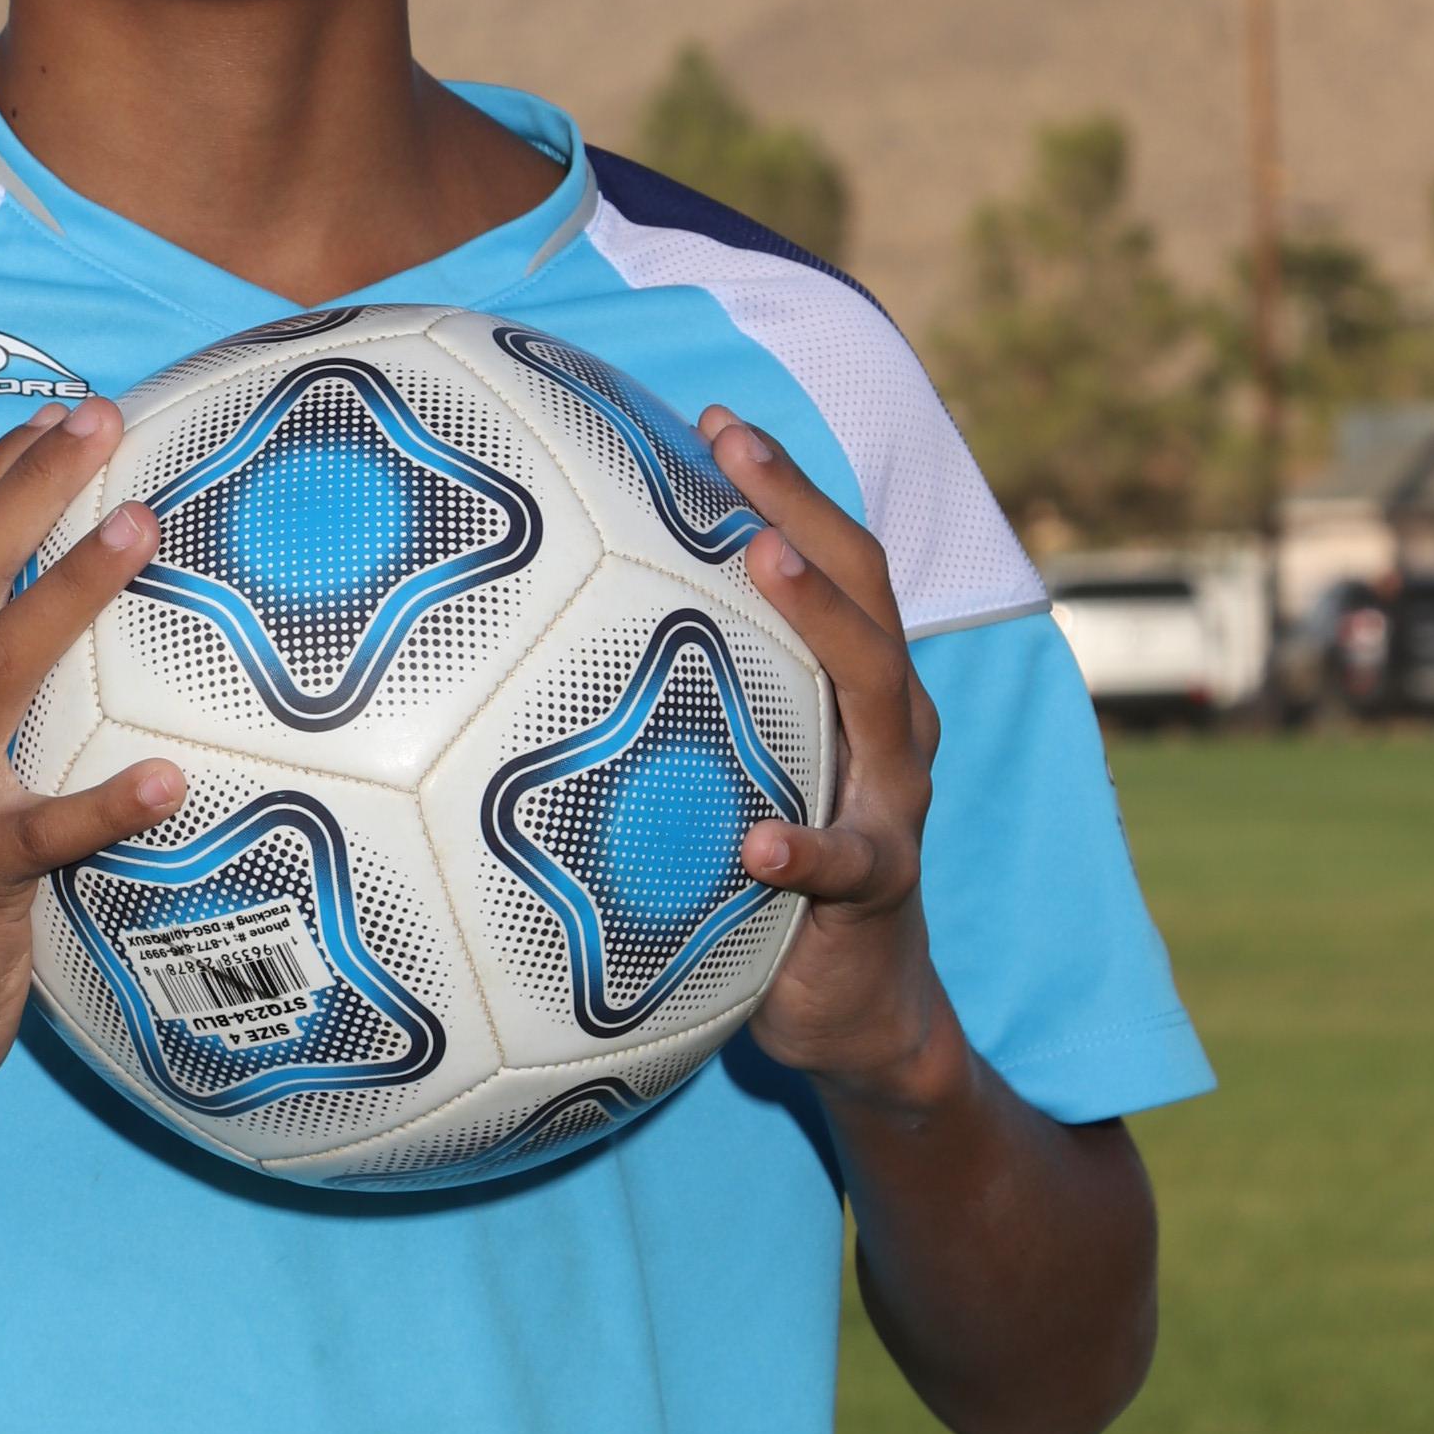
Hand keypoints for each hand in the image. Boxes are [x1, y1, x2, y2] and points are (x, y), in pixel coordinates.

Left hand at [697, 410, 956, 1109]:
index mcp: (850, 690)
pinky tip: (755, 841)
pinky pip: (846, 862)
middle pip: (864, 592)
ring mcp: (894, 801)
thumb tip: (539, 647)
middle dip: (800, 507)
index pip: (830, 560)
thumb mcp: (726, 778)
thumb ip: (677, 713)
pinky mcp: (881, 889)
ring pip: (876, 693)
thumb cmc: (763, 876)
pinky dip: (804, 846)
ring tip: (760, 566)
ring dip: (820, 623)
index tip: (712, 418)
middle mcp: (887, 725)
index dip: (783, 484)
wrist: (856, 1015)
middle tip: (733, 443)